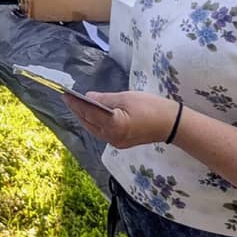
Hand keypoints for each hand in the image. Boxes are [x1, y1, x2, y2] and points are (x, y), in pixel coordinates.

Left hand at [63, 90, 180, 148]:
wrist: (172, 124)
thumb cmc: (152, 107)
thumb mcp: (127, 98)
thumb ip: (104, 99)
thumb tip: (87, 97)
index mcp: (114, 125)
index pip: (89, 112)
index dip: (75, 103)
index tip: (64, 94)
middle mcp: (112, 137)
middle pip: (89, 122)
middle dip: (78, 110)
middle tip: (68, 98)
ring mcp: (116, 143)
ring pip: (94, 129)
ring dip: (85, 117)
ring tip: (76, 104)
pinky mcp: (120, 143)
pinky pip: (102, 132)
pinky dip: (95, 122)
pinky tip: (92, 113)